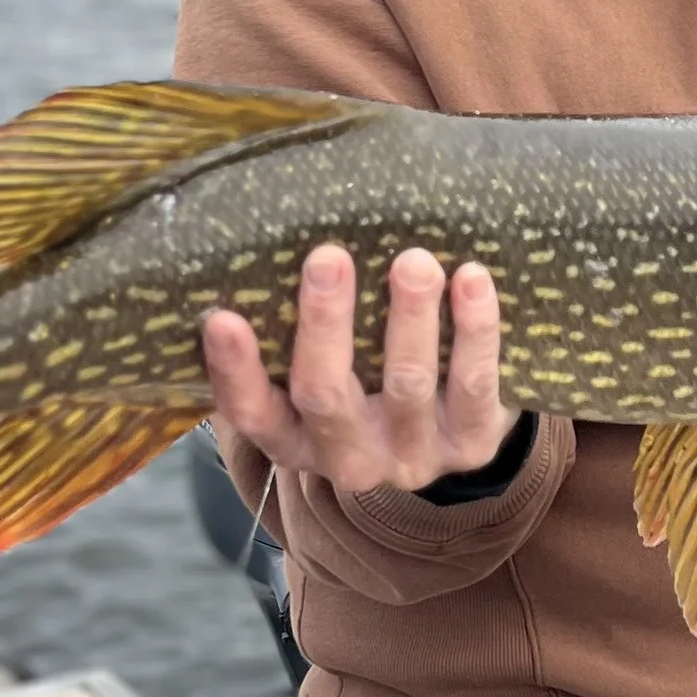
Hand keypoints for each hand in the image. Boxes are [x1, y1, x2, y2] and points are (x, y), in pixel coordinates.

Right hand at [201, 244, 518, 500]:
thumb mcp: (323, 373)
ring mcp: (412, 456)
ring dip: (409, 317)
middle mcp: (348, 458)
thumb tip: (270, 239)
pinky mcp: (471, 444)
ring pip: (406, 384)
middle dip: (325, 323)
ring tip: (415, 261)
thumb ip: (294, 332)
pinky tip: (472, 278)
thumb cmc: (368, 381)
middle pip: (325, 394)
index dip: (234, 371)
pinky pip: (475, 385)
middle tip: (329, 257)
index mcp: (296, 439)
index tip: (220, 317)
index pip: (253, 413)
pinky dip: (475, 330)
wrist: (454, 436)